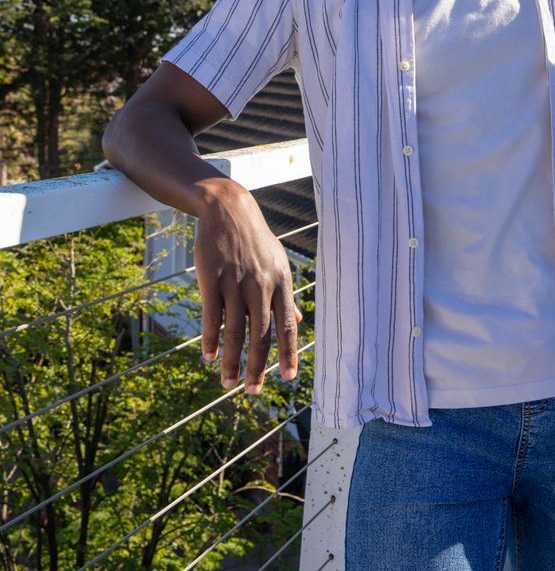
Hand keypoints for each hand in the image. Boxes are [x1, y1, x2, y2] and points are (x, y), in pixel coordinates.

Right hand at [194, 181, 301, 393]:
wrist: (229, 210)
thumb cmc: (256, 241)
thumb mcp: (278, 263)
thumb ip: (286, 295)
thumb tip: (298, 321)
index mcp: (280, 283)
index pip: (287, 325)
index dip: (288, 353)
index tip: (288, 377)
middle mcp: (260, 285)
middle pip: (261, 335)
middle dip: (258, 367)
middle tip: (253, 391)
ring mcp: (235, 282)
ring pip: (235, 331)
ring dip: (231, 361)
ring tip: (228, 383)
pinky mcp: (212, 278)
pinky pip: (212, 316)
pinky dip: (211, 340)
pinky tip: (210, 357)